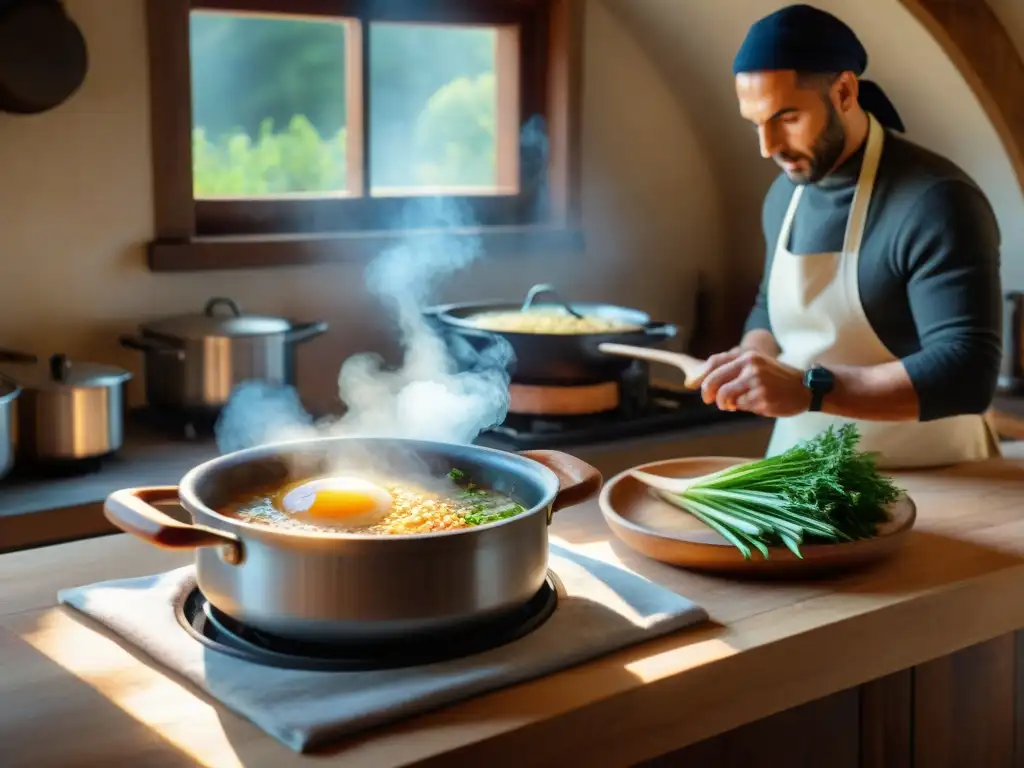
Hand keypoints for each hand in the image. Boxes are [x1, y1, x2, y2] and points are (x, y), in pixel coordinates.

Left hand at [691, 349, 808, 416]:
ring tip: (732, 405)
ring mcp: (756, 382)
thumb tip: (701, 380)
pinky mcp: (761, 399)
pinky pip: (740, 406)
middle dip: (708, 393)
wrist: (806, 388)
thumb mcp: (757, 364)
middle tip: (709, 400)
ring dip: (725, 404)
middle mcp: (750, 366)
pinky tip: (754, 404)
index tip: (694, 386)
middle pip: (714, 381)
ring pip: (725, 396)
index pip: (715, 363)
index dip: (701, 376)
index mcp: (747, 356)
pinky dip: (742, 408)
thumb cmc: (778, 378)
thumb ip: (734, 369)